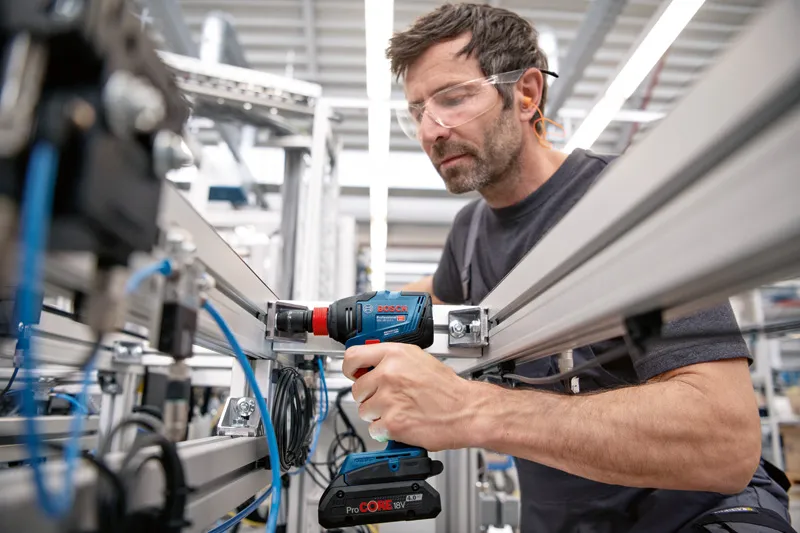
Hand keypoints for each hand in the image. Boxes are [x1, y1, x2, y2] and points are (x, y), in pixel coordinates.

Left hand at [343, 342, 478, 450]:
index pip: (353, 357)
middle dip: (370, 397)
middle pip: (357, 389)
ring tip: (399, 411)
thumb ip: (391, 360)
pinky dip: (385, 431)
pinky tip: (402, 423)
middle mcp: (389, 374)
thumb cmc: (447, 388)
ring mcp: (389, 399)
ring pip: (364, 411)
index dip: (351, 368)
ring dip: (377, 415)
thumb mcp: (418, 359)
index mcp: (394, 354)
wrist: (466, 410)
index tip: (355, 374)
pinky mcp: (392, 423)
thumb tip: (370, 365)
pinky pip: (374, 430)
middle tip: (388, 399)